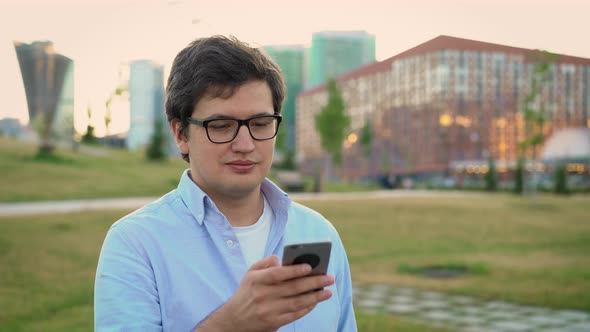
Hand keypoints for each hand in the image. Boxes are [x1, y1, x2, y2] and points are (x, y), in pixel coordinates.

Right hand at [195, 255, 334, 331]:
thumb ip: (266, 263)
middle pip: (292, 288)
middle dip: (314, 282)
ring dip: (315, 297)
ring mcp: (269, 310)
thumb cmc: (247, 292)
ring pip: (297, 302)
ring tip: (328, 291)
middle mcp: (263, 295)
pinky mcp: (273, 322)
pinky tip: (316, 302)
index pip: (278, 274)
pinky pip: (294, 314)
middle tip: (329, 278)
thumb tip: (282, 259)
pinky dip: (307, 308)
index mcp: (257, 280)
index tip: (311, 266)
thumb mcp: (250, 273)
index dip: (294, 270)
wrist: (234, 320)